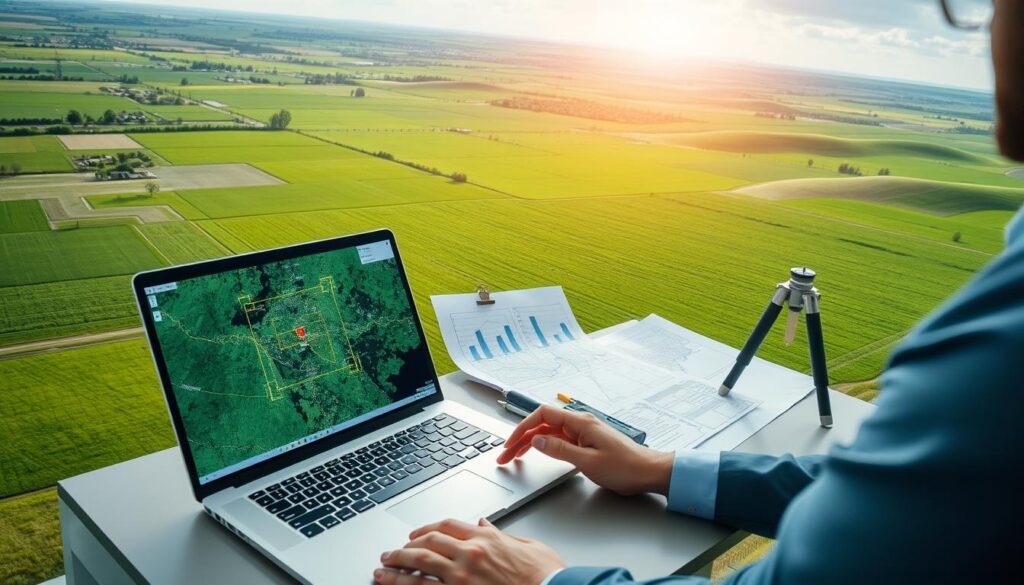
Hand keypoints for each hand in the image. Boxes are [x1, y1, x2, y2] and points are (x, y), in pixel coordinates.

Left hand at [374, 518, 563, 584]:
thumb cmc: (546, 575)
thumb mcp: (527, 545)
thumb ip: (501, 535)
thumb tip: (484, 525)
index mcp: (485, 538)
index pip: (446, 526)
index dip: (426, 529)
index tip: (415, 534)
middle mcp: (470, 554)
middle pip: (427, 543)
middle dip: (404, 547)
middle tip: (391, 552)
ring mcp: (462, 578)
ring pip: (419, 566)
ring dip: (396, 567)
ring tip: (381, 569)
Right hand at [496, 405, 672, 495]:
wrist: (647, 472)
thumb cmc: (624, 467)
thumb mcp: (588, 462)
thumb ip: (560, 450)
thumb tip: (537, 440)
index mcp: (580, 423)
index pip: (542, 415)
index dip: (522, 427)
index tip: (510, 443)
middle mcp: (580, 424)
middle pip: (542, 424)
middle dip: (520, 438)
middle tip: (504, 455)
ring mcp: (582, 432)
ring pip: (548, 433)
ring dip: (530, 443)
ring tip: (513, 457)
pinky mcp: (586, 442)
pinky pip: (559, 440)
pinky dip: (543, 446)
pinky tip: (535, 454)